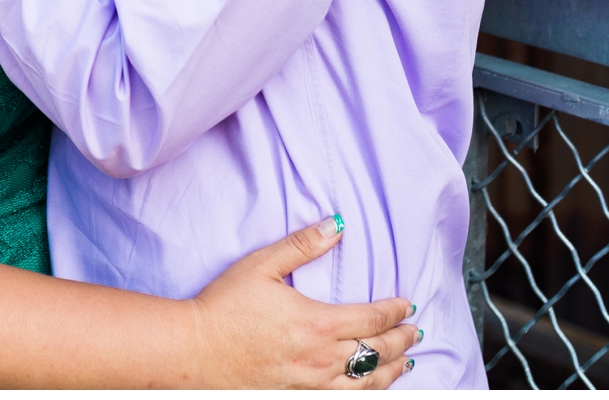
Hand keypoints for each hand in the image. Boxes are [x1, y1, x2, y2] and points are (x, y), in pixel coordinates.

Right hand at [191, 219, 420, 388]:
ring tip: (406, 363)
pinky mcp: (297, 399)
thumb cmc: (224, 306)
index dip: (395, 311)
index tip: (407, 305)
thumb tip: (337, 225)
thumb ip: (302, 245)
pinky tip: (370, 389)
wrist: (193, 351)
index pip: (372, 319)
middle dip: (402, 340)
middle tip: (415, 331)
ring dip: (392, 371)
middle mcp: (322, 359)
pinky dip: (366, 394)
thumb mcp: (261, 265)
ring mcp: (311, 386)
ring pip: (367, 384)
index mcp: (317, 323)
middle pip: (378, 353)